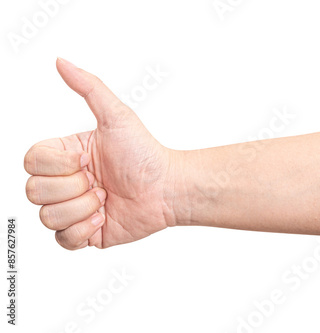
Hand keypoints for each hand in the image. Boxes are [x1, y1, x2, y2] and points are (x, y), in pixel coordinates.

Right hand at [25, 58, 182, 249]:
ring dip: (82, 207)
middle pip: (34, 191)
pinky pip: (63, 240)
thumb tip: (61, 61)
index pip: (31, 162)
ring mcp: (73, 209)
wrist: (168, 188)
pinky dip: (84, 230)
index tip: (88, 159)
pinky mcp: (84, 234)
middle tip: (100, 181)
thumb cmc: (145, 153)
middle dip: (72, 187)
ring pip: (47, 217)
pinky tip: (104, 217)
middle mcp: (65, 182)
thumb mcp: (117, 116)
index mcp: (65, 156)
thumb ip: (89, 88)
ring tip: (106, 198)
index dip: (57, 164)